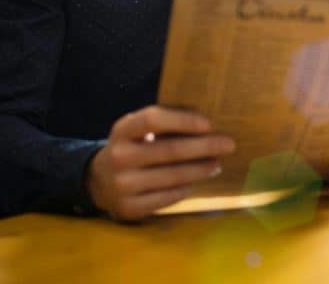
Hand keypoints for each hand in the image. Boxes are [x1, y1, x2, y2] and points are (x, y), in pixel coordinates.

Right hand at [86, 105, 234, 221]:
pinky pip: (168, 197)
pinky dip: (186, 188)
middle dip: (204, 147)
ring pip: (173, 176)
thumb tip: (207, 124)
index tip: (208, 124)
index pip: (153, 119)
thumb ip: (163, 124)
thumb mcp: (137, 130)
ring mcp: (123, 184)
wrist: (100, 181)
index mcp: (122, 130)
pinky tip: (196, 181)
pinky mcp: (130, 208)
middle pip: (169, 150)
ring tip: (217, 163)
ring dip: (200, 169)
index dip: (183, 121)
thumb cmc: (132, 147)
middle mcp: (119, 156)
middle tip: (229, 144)